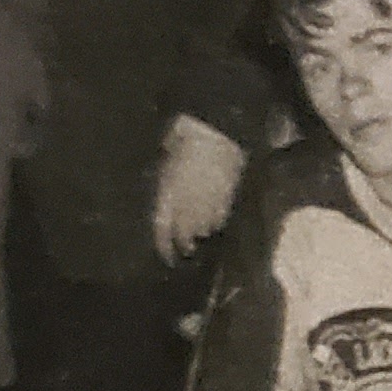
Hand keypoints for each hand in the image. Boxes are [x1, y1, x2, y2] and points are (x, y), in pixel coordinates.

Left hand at [148, 116, 245, 266]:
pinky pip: (220, 218)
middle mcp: (187, 206)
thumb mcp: (165, 158)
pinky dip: (216, 221)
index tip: (167, 258)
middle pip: (185, 235)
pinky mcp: (228, 199)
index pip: (163, 230)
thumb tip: (165, 189)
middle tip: (186, 248)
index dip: (164, 247)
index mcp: (168, 196)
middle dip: (185, 243)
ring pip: (204, 228)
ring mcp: (209, 204)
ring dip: (201, 231)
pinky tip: (215, 219)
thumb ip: (165, 181)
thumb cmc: (184, 139)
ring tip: (200, 232)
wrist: (217, 132)